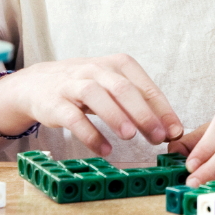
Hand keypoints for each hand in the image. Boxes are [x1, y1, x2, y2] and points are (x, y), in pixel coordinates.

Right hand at [0, 54, 182, 155]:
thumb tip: (171, 130)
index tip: (175, 131)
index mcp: (119, 64)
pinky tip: (104, 149)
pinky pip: (72, 118)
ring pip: (96, 96)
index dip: (162, 109)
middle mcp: (97, 69)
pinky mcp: (54, 102)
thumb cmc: (88, 87)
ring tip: (130, 137)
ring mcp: (73, 84)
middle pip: (123, 88)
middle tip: (158, 136)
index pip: (146, 86)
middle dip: (143, 114)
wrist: (38, 84)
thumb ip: (141, 105)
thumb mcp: (115, 88)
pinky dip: (89, 134)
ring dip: (115, 116)